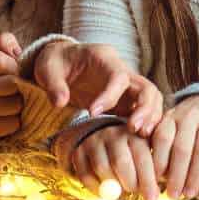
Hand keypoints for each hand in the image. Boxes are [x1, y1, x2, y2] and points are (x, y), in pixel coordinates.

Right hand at [0, 33, 22, 143]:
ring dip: (19, 105)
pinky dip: (15, 122)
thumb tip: (19, 55)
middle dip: (19, 86)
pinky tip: (4, 118)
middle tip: (12, 91)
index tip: (12, 72)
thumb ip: (4, 43)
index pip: (1, 60)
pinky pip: (12, 124)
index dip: (14, 66)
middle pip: (11, 84)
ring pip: (14, 104)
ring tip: (9, 103)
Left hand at [34, 40, 163, 134]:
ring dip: (150, 118)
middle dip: (145, 108)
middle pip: (146, 86)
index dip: (110, 95)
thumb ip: (54, 85)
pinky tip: (142, 141)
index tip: (92, 113)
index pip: (118, 75)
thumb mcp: (48, 68)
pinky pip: (144, 111)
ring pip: (151, 99)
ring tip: (142, 137)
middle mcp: (122, 70)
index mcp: (104, 58)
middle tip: (134, 129)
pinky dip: (147, 124)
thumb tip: (60, 102)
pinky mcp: (126, 101)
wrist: (63, 62)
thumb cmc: (56, 63)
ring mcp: (127, 87)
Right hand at [70, 124, 160, 199]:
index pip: (142, 156)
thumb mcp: (143, 155)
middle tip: (134, 195)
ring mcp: (94, 141)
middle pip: (121, 161)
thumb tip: (154, 197)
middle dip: (130, 183)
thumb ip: (150, 172)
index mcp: (134, 133)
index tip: (152, 199)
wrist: (99, 134)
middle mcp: (113, 133)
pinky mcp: (79, 151)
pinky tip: (105, 194)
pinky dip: (95, 189)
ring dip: (112, 187)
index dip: (147, 180)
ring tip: (121, 193)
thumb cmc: (129, 151)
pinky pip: (85, 174)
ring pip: (102, 168)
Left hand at [150, 96, 198, 199]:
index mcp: (172, 116)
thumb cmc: (187, 124)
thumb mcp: (171, 126)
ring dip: (195, 176)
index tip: (155, 182)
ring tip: (189, 194)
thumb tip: (153, 178)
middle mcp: (192, 115)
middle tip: (172, 195)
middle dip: (177, 175)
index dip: (159, 161)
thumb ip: (161, 147)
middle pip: (183, 148)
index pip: (163, 138)